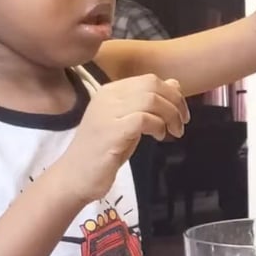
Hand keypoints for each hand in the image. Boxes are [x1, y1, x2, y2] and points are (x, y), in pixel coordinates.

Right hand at [58, 74, 189, 203]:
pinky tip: (159, 138)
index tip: (181, 113)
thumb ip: (149, 104)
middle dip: (175, 103)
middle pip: (152, 85)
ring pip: (150, 99)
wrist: (75, 176)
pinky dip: (158, 127)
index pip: (149, 79)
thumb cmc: (102, 152)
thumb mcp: (129, 123)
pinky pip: (144, 119)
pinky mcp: (112, 131)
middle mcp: (107, 97)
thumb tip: (175, 84)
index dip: (172, 93)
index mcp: (110, 91)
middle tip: (181, 123)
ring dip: (169, 116)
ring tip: (172, 132)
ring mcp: (107, 113)